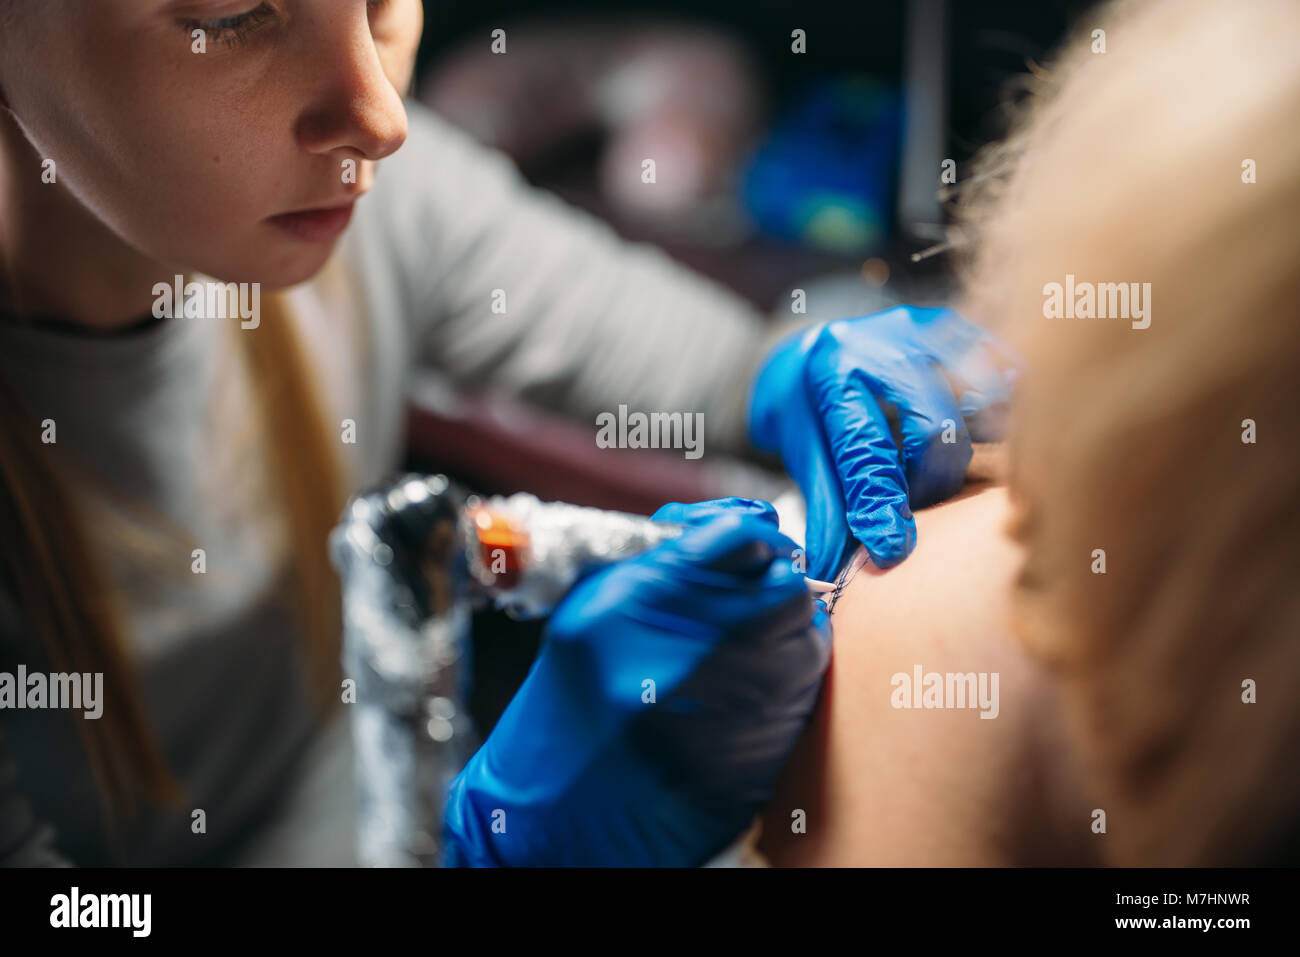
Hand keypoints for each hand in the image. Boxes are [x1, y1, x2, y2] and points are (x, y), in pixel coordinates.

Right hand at [441, 498, 830, 866]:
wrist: (564, 816)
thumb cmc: (574, 702)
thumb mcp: (592, 608)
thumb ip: (668, 557)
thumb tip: (745, 522)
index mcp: (631, 605)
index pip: (737, 535)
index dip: (751, 532)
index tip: (748, 542)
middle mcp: (688, 652)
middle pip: (784, 582)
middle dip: (775, 577)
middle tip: (752, 588)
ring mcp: (731, 702)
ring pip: (807, 627)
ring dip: (786, 622)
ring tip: (743, 640)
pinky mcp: (762, 742)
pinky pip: (807, 676)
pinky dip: (789, 664)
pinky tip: (748, 679)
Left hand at [748, 305, 1015, 576]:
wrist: (819, 349)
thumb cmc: (812, 413)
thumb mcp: (804, 456)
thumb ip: (826, 511)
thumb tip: (832, 572)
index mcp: (832, 371)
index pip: (864, 446)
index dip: (880, 502)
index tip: (892, 548)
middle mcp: (884, 341)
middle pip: (934, 426)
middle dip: (932, 483)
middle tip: (919, 503)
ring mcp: (931, 331)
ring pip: (982, 405)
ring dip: (973, 452)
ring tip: (944, 470)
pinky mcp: (968, 332)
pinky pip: (1006, 382)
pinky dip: (1001, 419)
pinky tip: (982, 438)